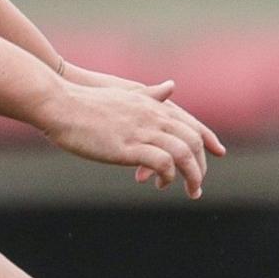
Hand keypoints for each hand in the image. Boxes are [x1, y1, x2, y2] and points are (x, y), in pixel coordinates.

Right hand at [58, 60, 228, 189]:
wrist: (59, 104)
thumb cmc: (85, 102)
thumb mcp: (124, 96)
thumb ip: (150, 95)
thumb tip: (171, 86)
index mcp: (151, 105)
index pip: (190, 122)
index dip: (208, 138)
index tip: (219, 152)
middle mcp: (152, 116)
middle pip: (192, 140)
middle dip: (201, 164)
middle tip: (198, 184)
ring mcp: (141, 130)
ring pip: (183, 152)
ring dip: (192, 175)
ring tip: (191, 191)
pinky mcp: (128, 146)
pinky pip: (162, 162)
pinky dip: (168, 175)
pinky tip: (162, 184)